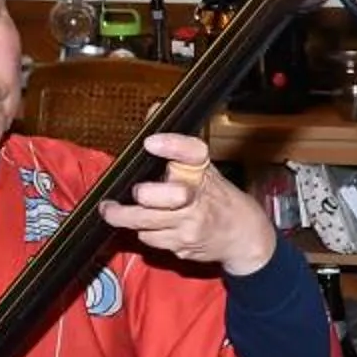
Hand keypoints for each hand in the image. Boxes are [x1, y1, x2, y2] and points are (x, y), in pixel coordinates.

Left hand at [100, 132, 276, 274]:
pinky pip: (151, 240)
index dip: (172, 145)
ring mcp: (191, 225)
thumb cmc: (219, 199)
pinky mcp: (183, 246)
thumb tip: (154, 110)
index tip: (150, 142)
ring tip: (112, 211)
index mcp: (203, 171)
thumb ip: (175, 144)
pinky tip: (148, 226)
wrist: (245, 238)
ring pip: (147, 223)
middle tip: (112, 201)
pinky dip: (144, 233)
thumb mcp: (203, 168)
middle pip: (167, 196)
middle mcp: (199, 197)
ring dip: (125, 218)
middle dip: (140, 198)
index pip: (193, 152)